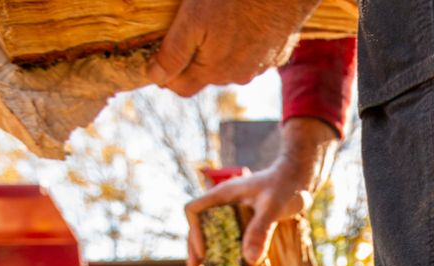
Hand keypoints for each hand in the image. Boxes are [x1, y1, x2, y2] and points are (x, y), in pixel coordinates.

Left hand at [149, 0, 319, 95]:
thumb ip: (173, 53)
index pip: (181, 88)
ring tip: (222, 21)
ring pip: (232, 65)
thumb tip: (155, 77)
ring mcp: (260, 67)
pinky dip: (246, 43)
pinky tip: (246, 21)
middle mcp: (237, 76)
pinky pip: (254, 54)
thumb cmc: (233, 0)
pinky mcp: (277, 54)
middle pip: (207, 75)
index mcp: (213, 71)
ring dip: (223, 50)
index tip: (159, 56)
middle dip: (196, 59)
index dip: (167, 74)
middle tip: (191, 29)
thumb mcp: (192, 20)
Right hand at [185, 117, 337, 265]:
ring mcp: (232, 208)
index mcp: (223, 193)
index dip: (194, 231)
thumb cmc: (286, 185)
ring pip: (210, 227)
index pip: (194, 209)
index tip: (204, 251)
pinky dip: (223, 245)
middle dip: (195, 245)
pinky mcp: (243, 216)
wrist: (299, 176)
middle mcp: (224, 201)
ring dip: (206, 246)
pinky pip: (226, 231)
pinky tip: (227, 261)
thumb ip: (261, 230)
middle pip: (198, 222)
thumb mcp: (273, 207)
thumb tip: (250, 260)